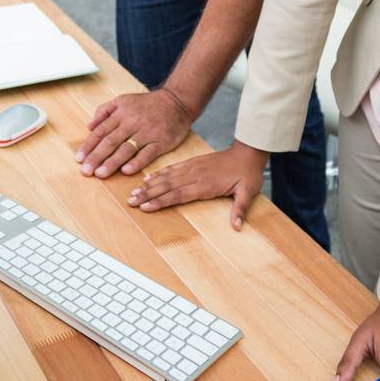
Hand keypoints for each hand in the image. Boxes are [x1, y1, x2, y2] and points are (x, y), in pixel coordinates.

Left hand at [76, 85, 192, 178]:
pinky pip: (147, 153)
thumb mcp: (123, 100)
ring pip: (126, 149)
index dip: (89, 146)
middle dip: (96, 157)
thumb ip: (104, 111)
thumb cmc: (147, 104)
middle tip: (86, 171)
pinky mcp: (160, 142)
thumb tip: (89, 126)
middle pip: (110, 142)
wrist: (176, 102)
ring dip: (112, 162)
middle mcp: (132, 123)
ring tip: (100, 173)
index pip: (101, 132)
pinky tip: (126, 171)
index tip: (79, 159)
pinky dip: (137, 162)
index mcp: (121, 114)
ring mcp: (147, 133)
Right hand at [127, 141, 267, 228]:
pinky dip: (159, 173)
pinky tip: (149, 178)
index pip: (178, 195)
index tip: (146, 207)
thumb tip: (237, 226)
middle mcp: (195, 175)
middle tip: (131, 201)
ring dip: (149, 185)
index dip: (161, 201)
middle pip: (167, 186)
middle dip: (148, 194)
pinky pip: (172, 168)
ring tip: (134, 192)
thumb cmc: (248, 174)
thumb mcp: (248, 192)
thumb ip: (240, 209)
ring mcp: (192, 167)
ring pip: (167, 177)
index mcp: (206, 184)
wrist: (248, 153)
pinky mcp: (193, 163)